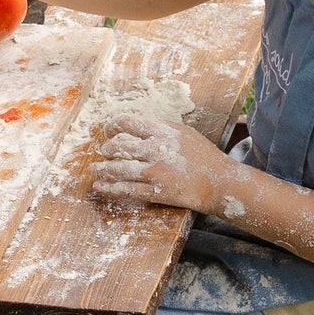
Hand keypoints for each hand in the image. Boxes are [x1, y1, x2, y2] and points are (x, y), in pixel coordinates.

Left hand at [91, 110, 232, 214]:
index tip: (109, 131)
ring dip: (101, 169)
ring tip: (94, 170)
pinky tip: (99, 187)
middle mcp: (155, 149)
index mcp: (162, 131)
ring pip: (117, 169)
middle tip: (103, 152)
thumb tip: (136, 126)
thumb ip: (160, 128)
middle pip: (117, 146)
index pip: (127, 122)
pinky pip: (126, 190)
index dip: (112, 126)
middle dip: (106, 149)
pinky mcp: (155, 192)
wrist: (220, 183)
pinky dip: (109, 189)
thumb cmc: (204, 156)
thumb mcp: (183, 133)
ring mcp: (154, 172)